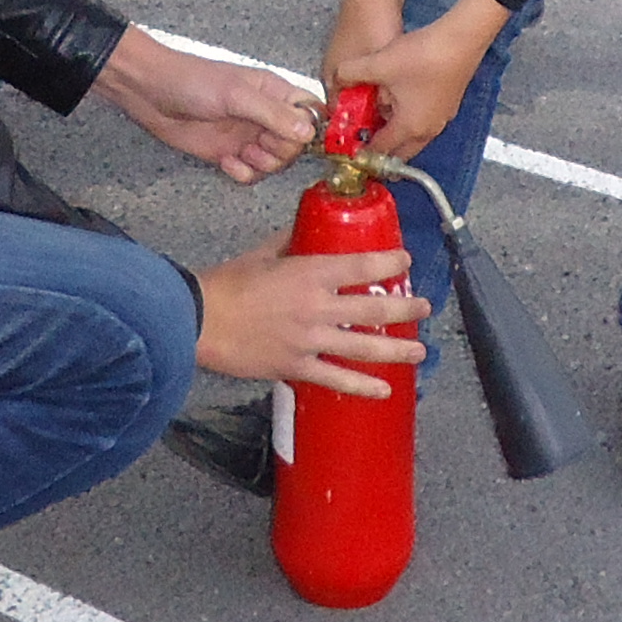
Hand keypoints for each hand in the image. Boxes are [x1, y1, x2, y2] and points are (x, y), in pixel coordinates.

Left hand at [92, 28, 317, 183]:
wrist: (149, 93)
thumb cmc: (191, 81)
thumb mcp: (236, 95)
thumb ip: (273, 113)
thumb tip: (308, 132)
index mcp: (275, 92)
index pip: (312, 112)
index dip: (314, 128)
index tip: (303, 140)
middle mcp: (266, 115)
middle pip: (297, 145)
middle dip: (281, 150)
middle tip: (258, 142)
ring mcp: (248, 135)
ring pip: (276, 163)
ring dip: (261, 164)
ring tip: (240, 151)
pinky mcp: (230, 153)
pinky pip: (252, 173)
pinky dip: (242, 173)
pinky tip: (225, 161)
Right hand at [193, 236, 428, 395]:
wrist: (197, 319)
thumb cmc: (225, 284)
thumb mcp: (260, 253)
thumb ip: (288, 242)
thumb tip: (304, 231)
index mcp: (308, 273)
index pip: (361, 265)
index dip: (389, 262)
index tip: (404, 260)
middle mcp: (316, 307)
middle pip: (373, 309)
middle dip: (405, 308)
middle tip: (424, 307)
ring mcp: (309, 340)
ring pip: (364, 346)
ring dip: (396, 350)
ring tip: (419, 351)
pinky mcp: (296, 366)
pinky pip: (336, 379)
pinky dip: (362, 386)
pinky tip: (383, 390)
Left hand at [324, 0, 506, 160]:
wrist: (462, 38)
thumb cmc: (424, 55)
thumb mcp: (378, 63)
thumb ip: (350, 73)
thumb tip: (337, 77)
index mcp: (409, 127)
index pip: (380, 151)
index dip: (362, 152)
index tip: (349, 151)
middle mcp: (428, 129)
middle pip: (399, 151)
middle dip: (380, 149)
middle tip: (362, 142)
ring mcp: (441, 118)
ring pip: (412, 135)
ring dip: (393, 131)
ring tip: (375, 115)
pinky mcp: (447, 104)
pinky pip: (422, 121)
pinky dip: (407, 118)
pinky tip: (396, 98)